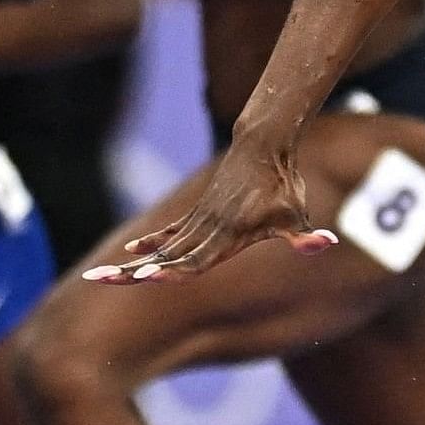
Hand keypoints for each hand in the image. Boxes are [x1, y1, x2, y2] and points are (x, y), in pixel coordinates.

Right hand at [84, 136, 336, 283]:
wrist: (264, 144)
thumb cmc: (284, 184)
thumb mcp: (297, 213)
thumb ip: (305, 236)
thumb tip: (327, 243)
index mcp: (228, 233)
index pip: (196, 259)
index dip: (172, 270)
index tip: (146, 277)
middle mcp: (208, 228)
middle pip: (166, 257)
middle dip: (132, 273)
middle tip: (98, 280)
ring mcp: (201, 220)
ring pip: (162, 247)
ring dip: (132, 263)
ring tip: (100, 277)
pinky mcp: (200, 212)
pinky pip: (170, 231)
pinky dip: (152, 243)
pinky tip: (131, 255)